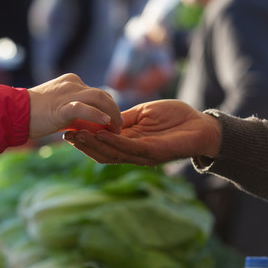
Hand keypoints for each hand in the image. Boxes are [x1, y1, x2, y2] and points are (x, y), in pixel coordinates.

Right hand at [27, 73, 122, 139]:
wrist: (12, 113)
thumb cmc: (32, 114)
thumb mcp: (58, 108)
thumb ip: (74, 111)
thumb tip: (90, 124)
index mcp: (71, 81)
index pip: (97, 93)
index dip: (109, 107)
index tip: (113, 122)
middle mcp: (72, 84)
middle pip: (103, 94)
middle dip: (114, 111)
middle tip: (119, 127)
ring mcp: (67, 93)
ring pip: (99, 98)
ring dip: (112, 114)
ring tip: (117, 127)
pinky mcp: (61, 106)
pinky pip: (84, 108)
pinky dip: (96, 114)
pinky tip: (105, 122)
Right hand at [63, 99, 221, 165]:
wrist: (202, 124)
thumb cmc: (175, 116)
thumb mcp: (143, 113)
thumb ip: (123, 118)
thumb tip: (100, 117)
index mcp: (129, 141)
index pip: (101, 143)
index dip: (84, 138)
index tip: (66, 129)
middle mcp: (133, 151)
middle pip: (102, 152)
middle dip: (83, 145)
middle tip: (65, 135)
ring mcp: (142, 154)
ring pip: (112, 154)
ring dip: (93, 145)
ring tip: (77, 136)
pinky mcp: (154, 152)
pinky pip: (129, 149)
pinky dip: (113, 143)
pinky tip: (100, 136)